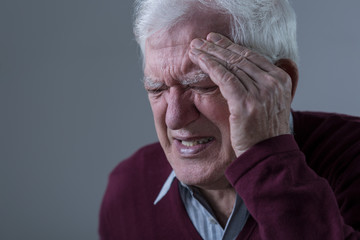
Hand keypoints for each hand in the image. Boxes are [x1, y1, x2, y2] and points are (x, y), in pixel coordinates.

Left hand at [189, 33, 295, 156]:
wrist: (268, 156)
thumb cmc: (264, 132)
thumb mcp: (270, 103)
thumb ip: (261, 85)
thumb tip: (243, 72)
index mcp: (281, 80)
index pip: (252, 56)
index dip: (231, 46)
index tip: (215, 41)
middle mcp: (273, 83)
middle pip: (240, 58)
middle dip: (217, 47)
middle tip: (200, 41)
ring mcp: (261, 93)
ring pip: (230, 66)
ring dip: (209, 55)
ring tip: (194, 48)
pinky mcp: (246, 103)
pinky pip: (225, 79)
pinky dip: (211, 67)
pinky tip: (199, 60)